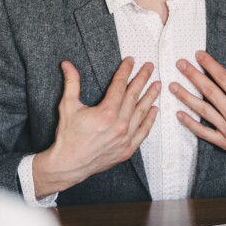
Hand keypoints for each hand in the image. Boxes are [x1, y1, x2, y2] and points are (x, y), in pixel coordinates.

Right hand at [33, 57, 159, 197]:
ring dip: (151, 97)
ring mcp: (125, 138)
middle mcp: (119, 125)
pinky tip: (154, 110)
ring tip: (157, 84)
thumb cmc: (67, 136)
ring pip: (142, 112)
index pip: (120, 85)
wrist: (68, 164)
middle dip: (142, 78)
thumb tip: (67, 64)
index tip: (130, 61)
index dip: (125, 71)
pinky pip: (143, 132)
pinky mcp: (127, 149)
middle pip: (134, 96)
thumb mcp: (68, 105)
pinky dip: (150, 120)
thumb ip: (71, 82)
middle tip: (149, 67)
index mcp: (106, 113)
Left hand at [171, 46, 225, 167]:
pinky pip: (204, 132)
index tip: (198, 54)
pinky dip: (190, 124)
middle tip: (180, 64)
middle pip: (209, 91)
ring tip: (172, 86)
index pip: (223, 78)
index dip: (209, 64)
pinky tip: (179, 114)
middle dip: (193, 76)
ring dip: (186, 97)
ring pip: (203, 111)